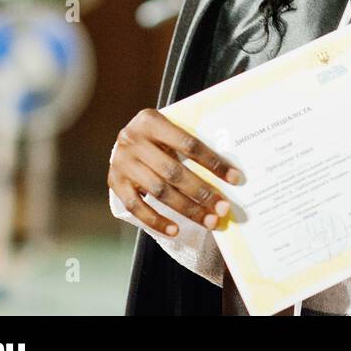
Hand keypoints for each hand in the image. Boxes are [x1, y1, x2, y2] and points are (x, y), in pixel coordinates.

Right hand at [107, 108, 243, 236]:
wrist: (124, 137)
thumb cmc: (158, 135)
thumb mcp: (169, 128)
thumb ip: (190, 143)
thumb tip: (228, 172)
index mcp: (151, 120)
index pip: (189, 144)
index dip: (214, 163)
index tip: (235, 179)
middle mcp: (133, 140)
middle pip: (174, 172)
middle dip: (202, 192)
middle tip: (223, 208)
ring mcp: (122, 163)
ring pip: (159, 191)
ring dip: (187, 209)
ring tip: (208, 221)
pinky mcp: (115, 182)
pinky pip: (136, 207)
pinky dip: (156, 221)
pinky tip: (175, 230)